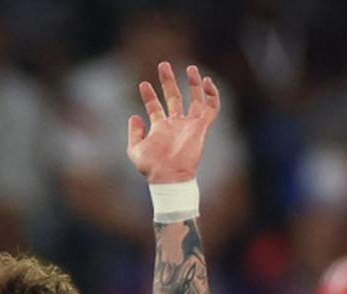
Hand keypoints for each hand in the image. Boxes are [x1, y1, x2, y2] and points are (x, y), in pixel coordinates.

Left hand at [127, 62, 219, 183]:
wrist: (169, 175)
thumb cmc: (152, 167)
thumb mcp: (135, 149)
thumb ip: (134, 132)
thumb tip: (134, 116)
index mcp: (160, 128)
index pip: (155, 107)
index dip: (149, 95)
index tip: (143, 84)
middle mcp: (176, 124)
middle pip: (173, 97)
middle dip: (168, 81)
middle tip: (163, 65)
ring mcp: (189, 125)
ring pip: (195, 99)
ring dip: (193, 83)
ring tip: (190, 67)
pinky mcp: (201, 127)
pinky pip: (212, 108)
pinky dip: (212, 95)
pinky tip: (207, 82)